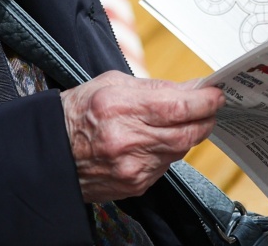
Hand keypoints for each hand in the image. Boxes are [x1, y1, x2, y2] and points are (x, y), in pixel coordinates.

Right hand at [60, 70, 223, 201]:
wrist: (51, 151)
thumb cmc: (78, 112)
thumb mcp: (112, 84)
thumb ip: (155, 87)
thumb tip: (191, 88)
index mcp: (119, 108)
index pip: (178, 107)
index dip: (204, 101)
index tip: (216, 95)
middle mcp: (127, 140)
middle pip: (186, 133)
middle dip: (204, 119)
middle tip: (209, 109)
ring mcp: (131, 167)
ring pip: (180, 151)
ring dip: (187, 135)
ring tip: (181, 122)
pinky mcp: (135, 184)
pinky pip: (166, 166)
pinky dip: (169, 152)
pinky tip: (158, 142)